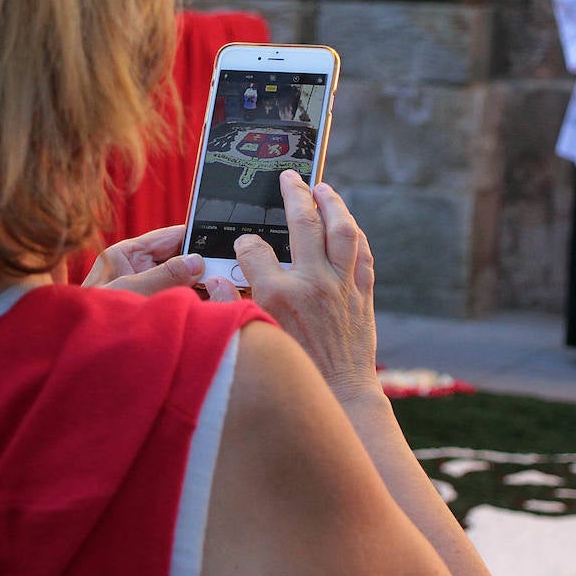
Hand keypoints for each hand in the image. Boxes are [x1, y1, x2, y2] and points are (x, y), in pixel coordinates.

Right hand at [234, 170, 376, 399]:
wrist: (341, 397)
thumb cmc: (295, 373)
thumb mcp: (254, 339)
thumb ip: (229, 307)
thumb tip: (212, 281)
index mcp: (278, 296)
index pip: (253, 250)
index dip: (244, 243)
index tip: (244, 244)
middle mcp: (311, 283)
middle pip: (303, 222)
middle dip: (294, 194)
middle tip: (290, 178)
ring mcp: (341, 286)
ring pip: (342, 229)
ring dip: (333, 204)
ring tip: (324, 188)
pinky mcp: (362, 294)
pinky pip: (362, 253)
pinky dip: (355, 235)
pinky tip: (347, 226)